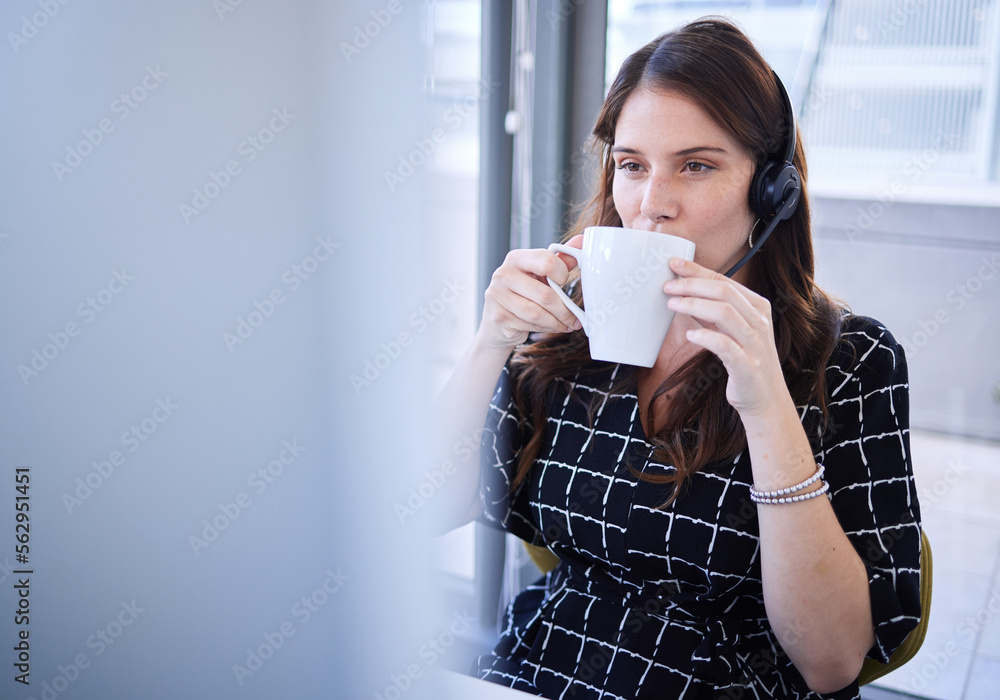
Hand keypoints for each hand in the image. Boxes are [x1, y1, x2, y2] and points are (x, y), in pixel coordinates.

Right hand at [478, 235, 583, 348]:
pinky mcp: (498, 317)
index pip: (547, 261)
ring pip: (538, 313)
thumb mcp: (540, 275)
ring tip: (565, 325)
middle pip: (545, 295)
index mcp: (516, 258)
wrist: (497, 320)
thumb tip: (582, 241)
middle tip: (575, 318)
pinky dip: (544, 328)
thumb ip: (560, 260)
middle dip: (564, 311)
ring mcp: (497, 296)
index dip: (563, 275)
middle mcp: (503, 274)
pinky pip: (529, 325)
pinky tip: (547, 327)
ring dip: (556, 322)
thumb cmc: (523, 293)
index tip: (564, 283)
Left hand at [662, 257, 788, 416]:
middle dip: (693, 284)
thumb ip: (715, 313)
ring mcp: (755, 343)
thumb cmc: (745, 361)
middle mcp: (759, 322)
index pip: (725, 281)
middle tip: (668, 286)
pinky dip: (705, 337)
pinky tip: (690, 335)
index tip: (674, 264)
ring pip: (725, 313)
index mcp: (758, 308)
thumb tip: (686, 292)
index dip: (698, 271)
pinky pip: (725, 345)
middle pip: (724, 292)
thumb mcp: (734, 331)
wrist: (766, 399)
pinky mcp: (747, 366)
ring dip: (694, 305)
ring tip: (672, 304)